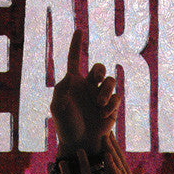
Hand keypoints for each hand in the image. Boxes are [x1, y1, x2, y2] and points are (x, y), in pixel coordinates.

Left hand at [50, 30, 120, 156]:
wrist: (80, 143)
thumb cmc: (65, 125)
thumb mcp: (57, 107)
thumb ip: (61, 89)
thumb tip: (71, 75)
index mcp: (73, 83)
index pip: (75, 59)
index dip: (76, 45)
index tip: (79, 30)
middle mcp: (88, 87)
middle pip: (99, 68)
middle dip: (99, 71)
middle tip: (96, 79)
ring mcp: (101, 96)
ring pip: (111, 81)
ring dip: (106, 91)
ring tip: (100, 105)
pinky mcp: (111, 107)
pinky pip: (116, 98)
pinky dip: (111, 105)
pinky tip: (103, 115)